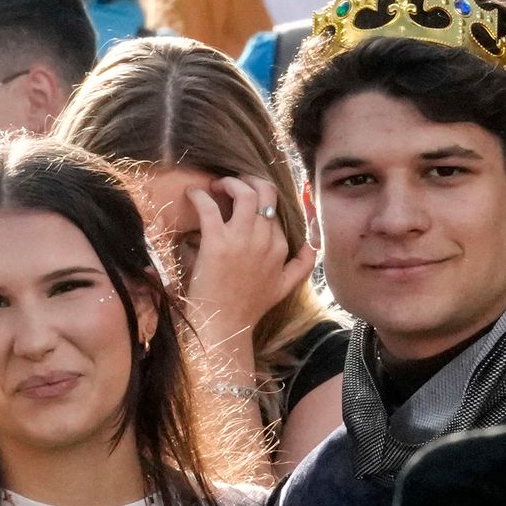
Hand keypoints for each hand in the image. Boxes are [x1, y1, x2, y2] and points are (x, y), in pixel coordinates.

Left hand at [174, 177, 309, 355]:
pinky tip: (192, 194)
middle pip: (265, 193)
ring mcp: (242, 239)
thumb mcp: (284, 287)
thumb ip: (302, 265)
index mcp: (279, 247)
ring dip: (229, 182)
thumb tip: (313, 245)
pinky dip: (199, 196)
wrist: (225, 326)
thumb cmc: (249, 308)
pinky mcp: (217, 242)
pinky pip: (209, 207)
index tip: (244, 198)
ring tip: (216, 185)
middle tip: (232, 182)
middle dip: (248, 180)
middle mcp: (265, 239)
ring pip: (245, 192)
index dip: (260, 198)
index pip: (275, 209)